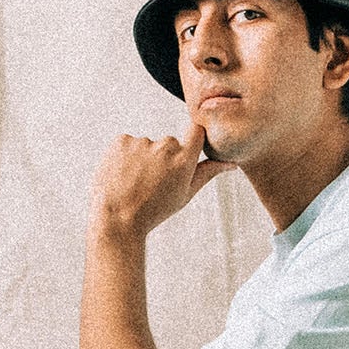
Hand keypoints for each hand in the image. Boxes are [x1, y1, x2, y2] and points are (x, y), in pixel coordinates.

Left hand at [89, 114, 229, 238]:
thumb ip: (207, 173)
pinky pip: (127, 144)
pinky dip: (125, 157)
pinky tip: (122, 176)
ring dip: (142, 160)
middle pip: (169, 143)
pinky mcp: (121, 140)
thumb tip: (231, 163)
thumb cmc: (154, 211)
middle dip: (162, 159)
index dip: (190, 140)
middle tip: (151, 184)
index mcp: (184, 159)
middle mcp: (165, 146)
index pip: (196, 131)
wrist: (116, 218)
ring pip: (146, 146)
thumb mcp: (185, 195)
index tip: (182, 155)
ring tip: (134, 184)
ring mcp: (142, 141)